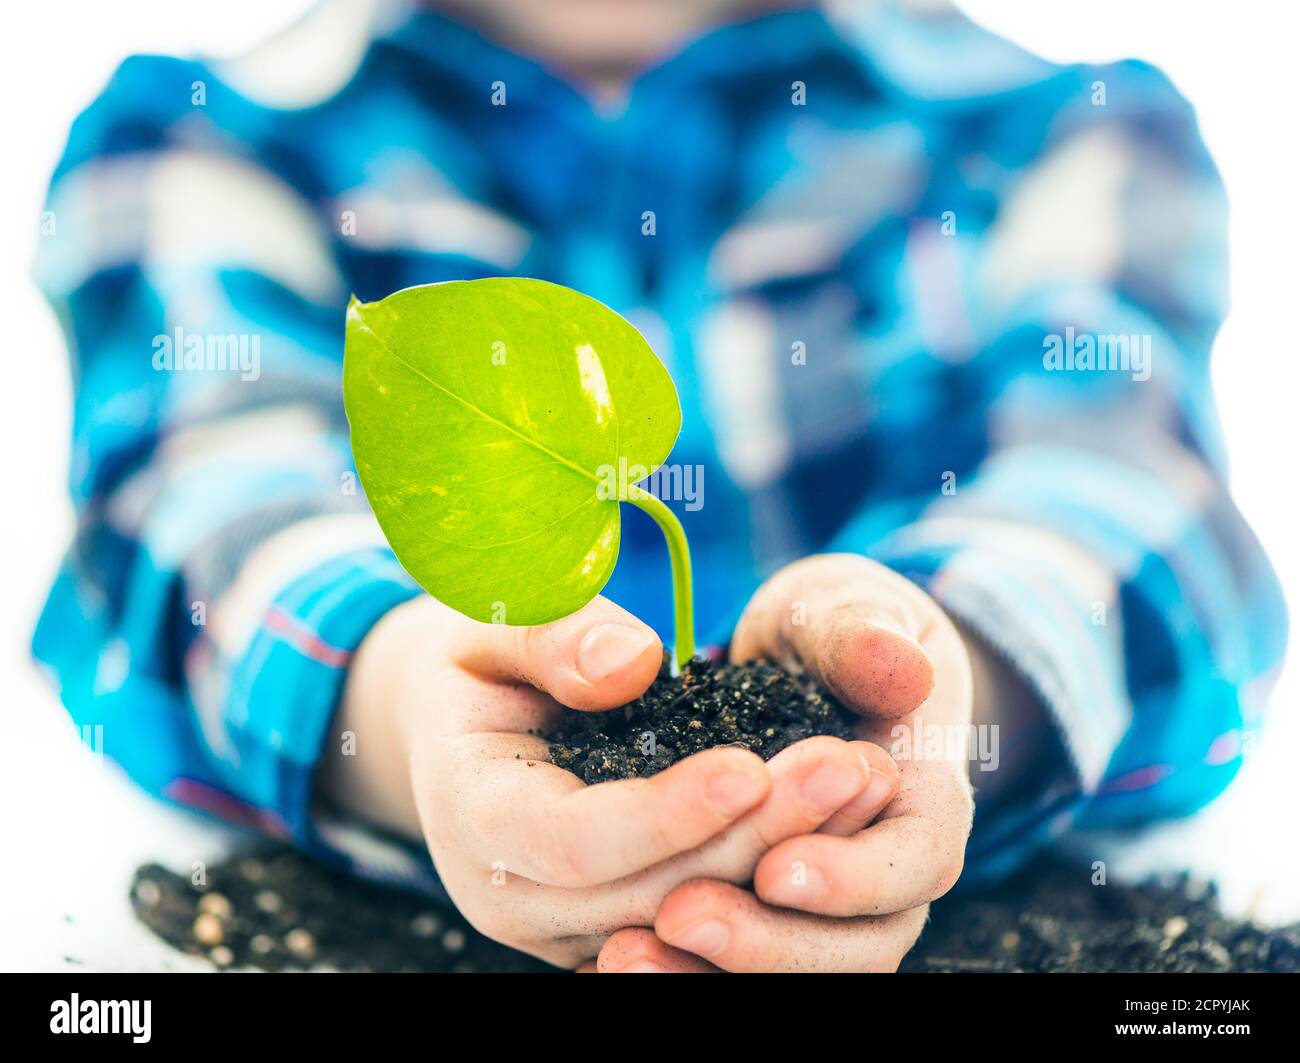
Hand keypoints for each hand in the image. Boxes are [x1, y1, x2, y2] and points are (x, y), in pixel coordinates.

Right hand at [326, 591, 901, 967]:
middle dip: (755, 833)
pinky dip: (773, 876)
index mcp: (472, 813)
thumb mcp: (497, 619)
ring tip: (863, 783)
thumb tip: (633, 665)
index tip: (750, 766)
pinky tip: (841, 821)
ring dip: (782, 857)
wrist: (462, 718)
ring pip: (688, 920)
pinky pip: (701, 920)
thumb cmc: (482, 658)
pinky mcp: (612, 926)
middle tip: (847, 763)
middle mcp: (513, 893)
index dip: (665, 813)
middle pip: (650, 893)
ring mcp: (564, 924)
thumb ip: (554, 635)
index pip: (573, 841)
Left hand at [596, 554, 974, 971]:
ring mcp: (834, 909)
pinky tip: (616, 964)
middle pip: (857, 948)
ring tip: (626, 956)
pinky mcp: (768, 918)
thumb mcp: (841, 610)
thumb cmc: (830, 631)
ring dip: (712, 973)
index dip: (852, 878)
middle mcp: (889, 872)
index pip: (916, 864)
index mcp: (925, 796)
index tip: (776, 867)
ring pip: (795, 973)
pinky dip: (684, 973)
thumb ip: (860, 634)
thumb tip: (898, 669)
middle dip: (766, 941)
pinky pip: (739, 968)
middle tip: (679, 916)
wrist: (816, 665)